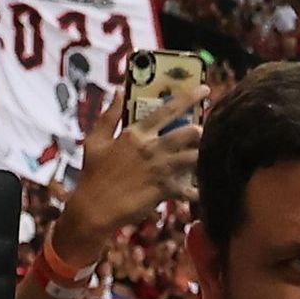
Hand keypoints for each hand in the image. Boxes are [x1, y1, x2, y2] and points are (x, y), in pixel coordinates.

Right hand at [49, 101, 197, 267]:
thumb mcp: (95, 140)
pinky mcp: (165, 190)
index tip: (205, 89)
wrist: (94, 209)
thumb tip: (119, 90)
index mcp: (136, 133)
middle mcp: (152, 148)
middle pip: (191, 132)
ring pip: (196, 156)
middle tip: (204, 134)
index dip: (190, 96)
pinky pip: (192, 188)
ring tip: (207, 157)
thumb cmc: (93, 175)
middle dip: (201, 131)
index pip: (168, 109)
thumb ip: (110, 114)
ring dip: (203, 155)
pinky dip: (199, 190)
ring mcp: (160, 169)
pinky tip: (203, 190)